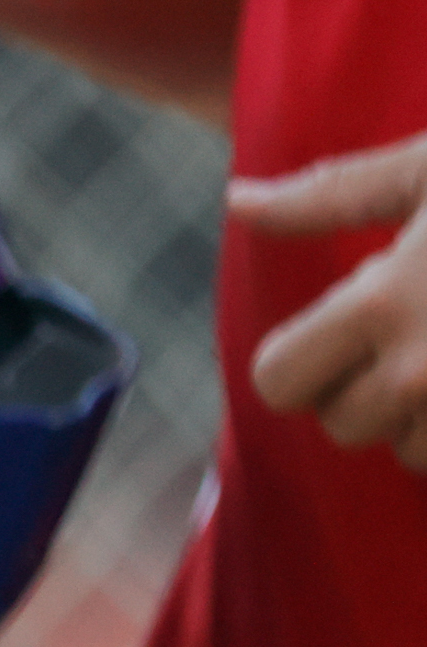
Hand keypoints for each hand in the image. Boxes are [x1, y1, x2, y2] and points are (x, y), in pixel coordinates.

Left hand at [232, 132, 426, 472]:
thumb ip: (331, 194)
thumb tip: (239, 201)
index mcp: (385, 303)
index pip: (278, 382)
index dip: (297, 361)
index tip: (337, 333)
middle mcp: (425, 372)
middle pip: (342, 424)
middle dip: (363, 388)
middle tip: (410, 337)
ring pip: (409, 452)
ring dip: (423, 418)